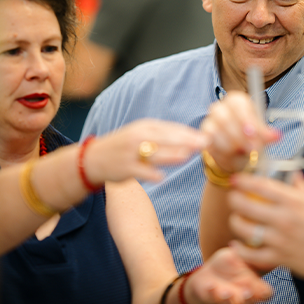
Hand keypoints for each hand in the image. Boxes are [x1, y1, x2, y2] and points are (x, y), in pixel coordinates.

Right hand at [85, 119, 207, 183]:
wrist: (94, 158)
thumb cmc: (125, 146)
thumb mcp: (142, 135)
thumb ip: (165, 137)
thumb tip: (191, 141)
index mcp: (145, 126)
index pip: (172, 128)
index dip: (190, 133)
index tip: (209, 136)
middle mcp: (138, 136)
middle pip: (166, 138)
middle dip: (186, 140)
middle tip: (205, 144)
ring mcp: (131, 152)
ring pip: (154, 153)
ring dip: (171, 154)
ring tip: (186, 156)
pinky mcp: (124, 167)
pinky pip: (139, 171)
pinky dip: (150, 174)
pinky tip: (161, 177)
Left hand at [183, 247, 272, 303]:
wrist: (210, 271)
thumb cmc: (228, 264)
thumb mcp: (238, 257)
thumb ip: (245, 257)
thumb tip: (253, 253)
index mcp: (254, 285)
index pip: (266, 293)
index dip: (264, 293)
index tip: (260, 288)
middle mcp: (243, 295)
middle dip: (249, 299)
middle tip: (246, 292)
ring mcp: (229, 299)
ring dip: (230, 300)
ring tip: (226, 291)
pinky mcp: (213, 298)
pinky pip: (213, 299)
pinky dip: (212, 293)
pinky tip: (211, 285)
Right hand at [201, 91, 279, 172]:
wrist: (237, 155)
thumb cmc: (250, 139)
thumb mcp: (261, 136)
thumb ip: (267, 135)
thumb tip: (276, 136)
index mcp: (237, 101)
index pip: (238, 103)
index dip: (245, 117)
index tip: (253, 133)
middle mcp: (221, 108)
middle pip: (224, 116)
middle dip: (239, 135)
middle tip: (252, 148)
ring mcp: (210, 120)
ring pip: (216, 130)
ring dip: (232, 144)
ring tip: (243, 152)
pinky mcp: (204, 135)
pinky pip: (209, 141)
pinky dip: (222, 150)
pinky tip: (231, 154)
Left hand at [226, 173, 303, 283]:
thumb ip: (300, 188)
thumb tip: (293, 174)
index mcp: (294, 201)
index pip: (261, 186)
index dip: (243, 181)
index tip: (235, 179)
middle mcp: (285, 218)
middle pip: (246, 205)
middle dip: (234, 200)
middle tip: (233, 198)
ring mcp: (281, 240)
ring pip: (245, 229)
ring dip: (236, 223)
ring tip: (236, 220)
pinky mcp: (279, 258)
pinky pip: (251, 254)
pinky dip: (240, 249)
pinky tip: (236, 243)